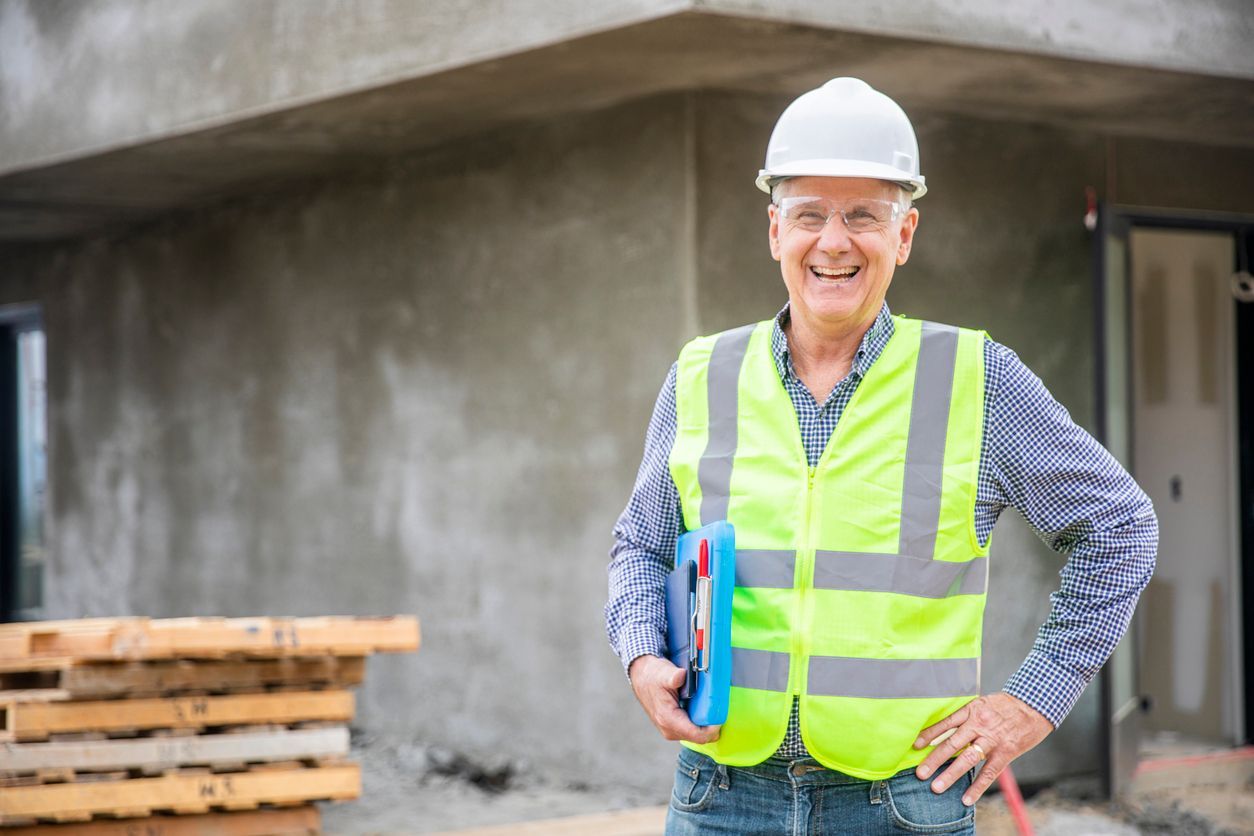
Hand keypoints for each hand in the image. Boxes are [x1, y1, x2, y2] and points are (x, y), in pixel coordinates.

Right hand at [629, 655, 720, 743]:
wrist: (642, 677)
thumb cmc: (653, 676)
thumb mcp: (664, 673)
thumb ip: (674, 677)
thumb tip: (682, 675)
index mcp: (668, 719)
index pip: (697, 735)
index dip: (713, 729)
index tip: (720, 716)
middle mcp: (669, 729)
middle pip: (699, 737)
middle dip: (711, 726)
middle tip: (719, 709)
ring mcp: (670, 730)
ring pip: (696, 735)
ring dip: (705, 725)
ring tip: (711, 708)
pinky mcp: (672, 727)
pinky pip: (691, 731)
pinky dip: (699, 723)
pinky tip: (702, 710)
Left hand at [913, 692, 1052, 805]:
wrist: (1035, 705)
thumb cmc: (1006, 705)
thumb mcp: (983, 703)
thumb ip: (966, 715)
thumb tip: (947, 728)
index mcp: (971, 711)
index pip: (945, 723)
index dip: (929, 734)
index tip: (915, 745)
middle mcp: (978, 725)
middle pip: (952, 743)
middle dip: (934, 759)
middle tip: (920, 773)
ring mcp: (992, 739)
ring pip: (967, 759)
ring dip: (951, 774)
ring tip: (936, 787)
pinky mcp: (1006, 752)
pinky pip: (989, 772)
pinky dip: (977, 787)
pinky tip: (967, 798)